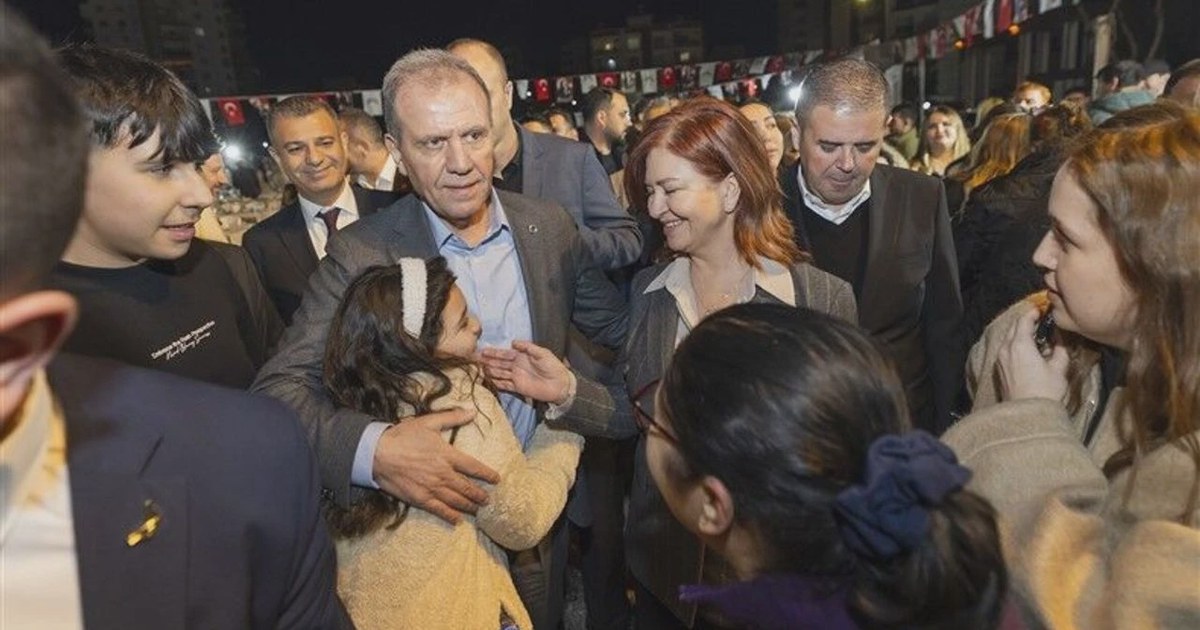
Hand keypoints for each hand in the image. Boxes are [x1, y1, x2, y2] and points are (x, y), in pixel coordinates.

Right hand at [371, 408, 500, 524]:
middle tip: (488, 500)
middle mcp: (443, 474)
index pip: (473, 467)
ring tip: (479, 510)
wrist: (378, 453)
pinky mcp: (419, 498)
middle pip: (467, 487)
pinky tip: (458, 520)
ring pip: (456, 500)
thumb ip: (452, 418)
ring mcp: (432, 488)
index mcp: (447, 455)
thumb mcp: (428, 422)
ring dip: (469, 506)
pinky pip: (439, 510)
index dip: (486, 474)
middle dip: (480, 495)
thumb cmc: (403, 435)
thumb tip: (472, 412)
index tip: (496, 479)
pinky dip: (450, 515)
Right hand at [477, 340, 571, 403]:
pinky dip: (496, 382)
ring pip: (499, 373)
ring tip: (477, 369)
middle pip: (499, 363)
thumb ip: (528, 347)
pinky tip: (487, 380)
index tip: (482, 351)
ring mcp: (516, 377)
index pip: (504, 354)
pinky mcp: (518, 388)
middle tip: (474, 359)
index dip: (493, 353)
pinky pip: (504, 384)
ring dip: (489, 371)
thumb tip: (512, 342)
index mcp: (522, 356)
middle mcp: (516, 366)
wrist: (560, 385)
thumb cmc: (553, 367)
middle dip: (487, 361)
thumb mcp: (542, 353)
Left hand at [996, 305, 1069, 402]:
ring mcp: (1000, 360)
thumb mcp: (1059, 367)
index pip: (1024, 320)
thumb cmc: (1045, 391)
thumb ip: (1059, 347)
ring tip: (1035, 335)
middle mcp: (1006, 349)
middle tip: (1039, 321)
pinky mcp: (999, 369)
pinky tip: (1027, 350)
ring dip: (1020, 333)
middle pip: (1014, 328)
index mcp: (1020, 345)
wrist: (1027, 414)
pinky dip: (1015, 344)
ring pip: (1008, 339)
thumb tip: (1059, 336)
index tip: (1041, 310)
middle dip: (1026, 321)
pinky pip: (1006, 350)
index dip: (1033, 313)